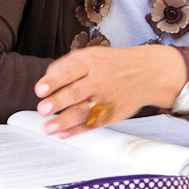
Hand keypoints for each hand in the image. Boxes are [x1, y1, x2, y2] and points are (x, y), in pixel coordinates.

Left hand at [33, 45, 185, 138]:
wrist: (148, 73)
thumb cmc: (112, 64)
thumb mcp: (91, 55)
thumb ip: (67, 66)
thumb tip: (46, 82)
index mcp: (90, 62)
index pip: (68, 71)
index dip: (53, 81)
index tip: (40, 90)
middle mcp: (99, 80)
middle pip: (76, 92)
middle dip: (58, 102)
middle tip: (42, 109)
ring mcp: (106, 98)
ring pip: (83, 111)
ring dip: (64, 122)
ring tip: (48, 128)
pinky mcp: (112, 114)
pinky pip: (93, 124)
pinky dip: (77, 131)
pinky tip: (63, 134)